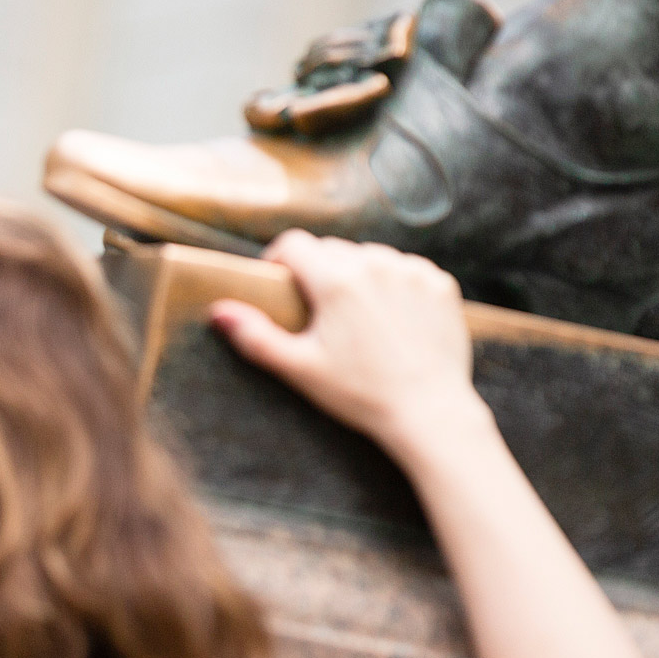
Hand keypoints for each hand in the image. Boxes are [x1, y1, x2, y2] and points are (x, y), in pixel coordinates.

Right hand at [208, 231, 488, 454]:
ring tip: (357, 316)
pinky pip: (406, 269)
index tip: (277, 280)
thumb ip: (256, 337)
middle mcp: (375, 264)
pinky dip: (396, 284)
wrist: (429, 412)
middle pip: (332, 250)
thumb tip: (218, 311)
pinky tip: (393, 319)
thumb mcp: (300, 369)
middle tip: (318, 311)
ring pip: (371, 256)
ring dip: (359, 275)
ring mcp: (412, 271)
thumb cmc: (360, 394)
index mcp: (336, 280)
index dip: (278, 259)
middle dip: (319, 271)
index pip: (294, 244)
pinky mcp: (440, 284)